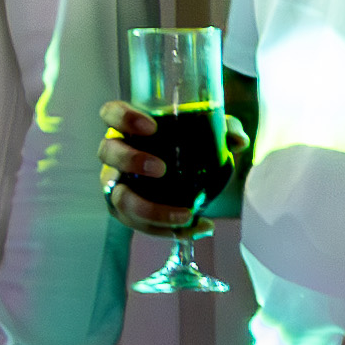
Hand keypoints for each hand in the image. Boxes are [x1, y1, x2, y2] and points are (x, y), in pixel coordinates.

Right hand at [94, 97, 250, 235]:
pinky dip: (166, 230)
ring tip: (185, 215)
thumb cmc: (189, 147)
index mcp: (129, 129)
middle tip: (161, 170)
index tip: (151, 127)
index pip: (111, 114)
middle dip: (130, 161)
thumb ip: (226, 129)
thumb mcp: (211, 131)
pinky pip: (138, 224)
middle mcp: (116, 156)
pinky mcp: (127, 212)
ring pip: (118, 198)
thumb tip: (237, 141)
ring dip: (148, 209)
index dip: (123, 118)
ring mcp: (118, 185)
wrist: (189, 176)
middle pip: (107, 153)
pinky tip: (195, 229)